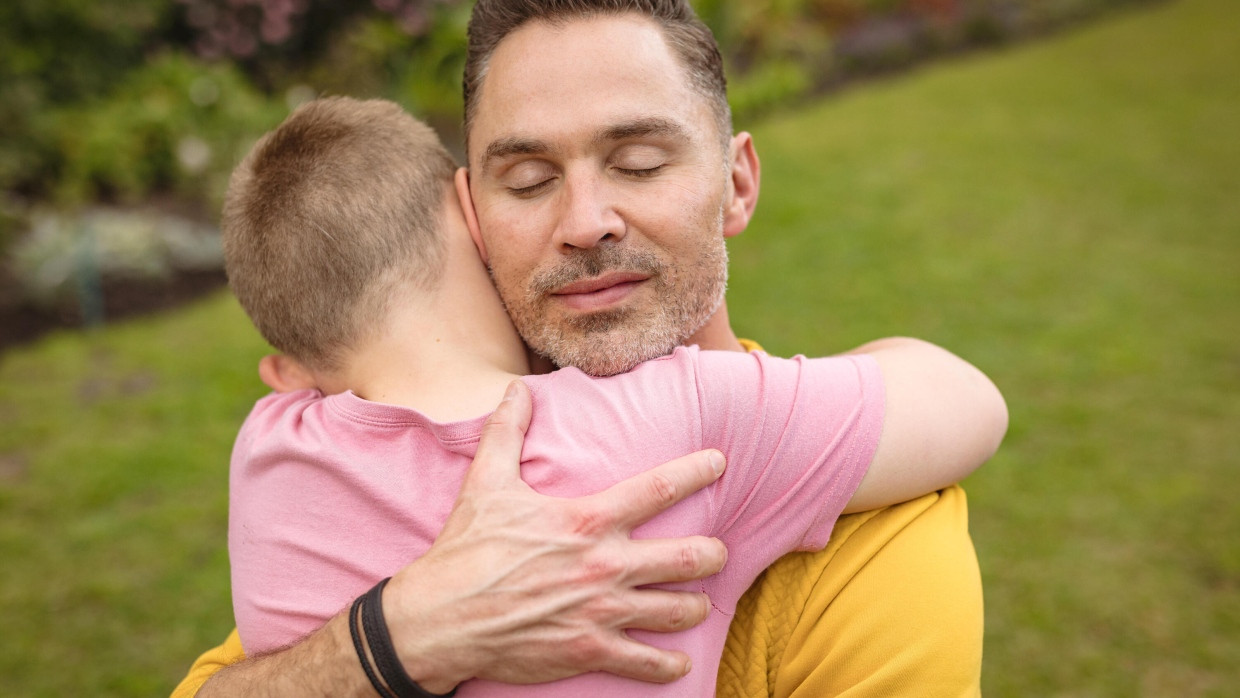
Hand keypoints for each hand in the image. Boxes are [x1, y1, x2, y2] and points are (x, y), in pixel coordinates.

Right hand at [383, 380, 728, 692]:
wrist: (441, 619)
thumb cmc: (466, 550)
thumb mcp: (486, 483)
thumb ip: (507, 432)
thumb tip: (517, 389)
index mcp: (587, 520)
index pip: (659, 489)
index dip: (696, 471)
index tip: (721, 462)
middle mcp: (604, 565)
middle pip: (687, 557)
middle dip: (713, 555)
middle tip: (718, 552)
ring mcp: (601, 611)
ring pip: (677, 611)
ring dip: (695, 607)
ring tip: (699, 603)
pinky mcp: (590, 651)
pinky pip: (646, 663)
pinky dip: (668, 666)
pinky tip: (677, 665)